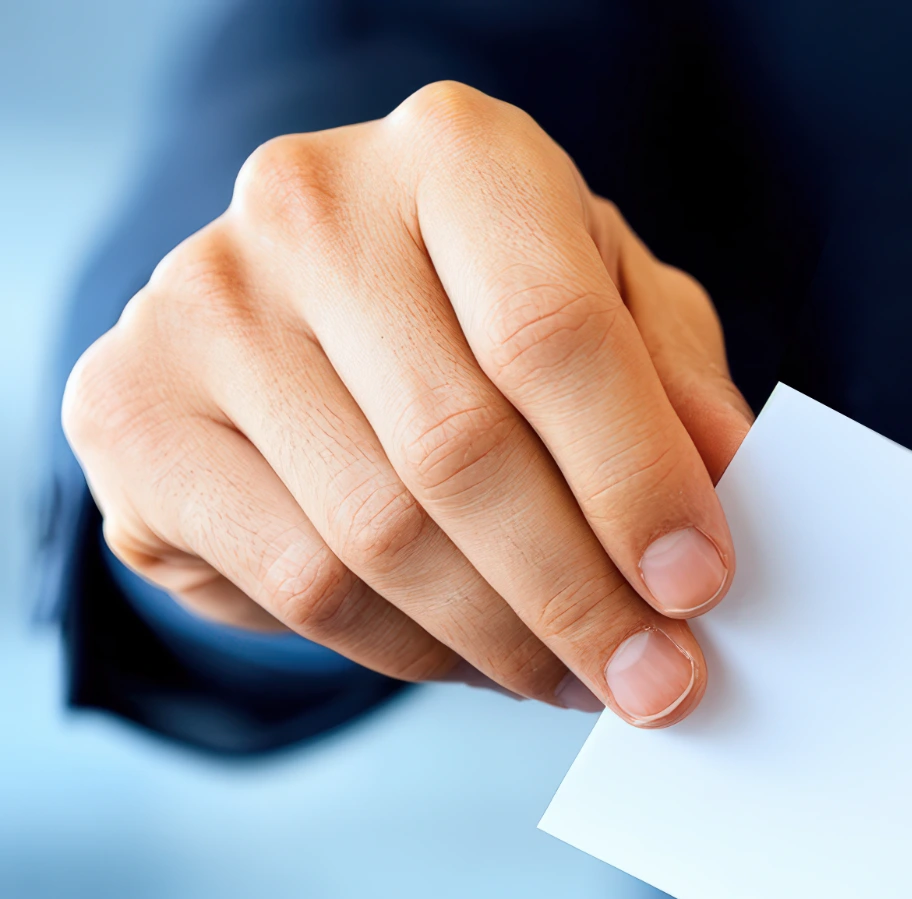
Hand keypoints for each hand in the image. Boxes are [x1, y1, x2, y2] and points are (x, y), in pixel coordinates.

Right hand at [63, 81, 749, 725]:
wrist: (315, 300)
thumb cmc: (496, 299)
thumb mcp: (613, 305)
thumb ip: (675, 381)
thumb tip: (730, 485)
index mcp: (458, 156)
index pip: (553, 336)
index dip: (636, 480)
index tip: (698, 587)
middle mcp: (311, 210)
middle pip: (462, 452)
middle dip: (581, 598)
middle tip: (659, 683)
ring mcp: (205, 309)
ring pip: (379, 539)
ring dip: (504, 642)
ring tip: (582, 680)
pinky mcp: (134, 415)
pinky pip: (301, 585)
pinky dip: (411, 651)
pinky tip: (481, 662)